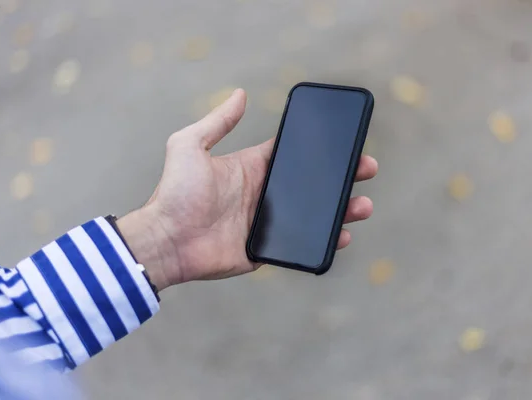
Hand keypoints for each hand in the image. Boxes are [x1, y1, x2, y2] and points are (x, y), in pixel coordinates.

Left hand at [118, 89, 377, 290]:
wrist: (165, 240)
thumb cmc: (174, 192)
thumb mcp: (189, 146)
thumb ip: (217, 122)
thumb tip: (239, 93)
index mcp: (252, 168)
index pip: (294, 154)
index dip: (321, 149)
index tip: (346, 143)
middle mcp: (264, 193)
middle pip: (313, 183)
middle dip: (342, 177)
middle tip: (366, 170)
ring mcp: (267, 222)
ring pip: (314, 214)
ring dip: (341, 209)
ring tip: (362, 205)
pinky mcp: (266, 249)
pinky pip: (301, 245)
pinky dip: (325, 242)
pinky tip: (341, 235)